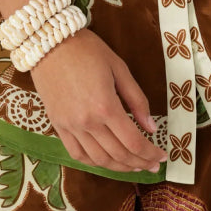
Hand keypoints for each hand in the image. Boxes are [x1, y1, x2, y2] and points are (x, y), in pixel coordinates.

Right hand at [29, 27, 167, 173]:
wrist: (49, 43)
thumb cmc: (87, 50)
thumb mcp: (119, 67)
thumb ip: (137, 99)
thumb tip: (151, 127)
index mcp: (106, 106)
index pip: (133, 142)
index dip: (150, 153)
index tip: (162, 157)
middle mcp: (88, 122)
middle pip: (118, 154)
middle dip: (139, 163)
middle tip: (152, 165)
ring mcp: (70, 126)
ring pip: (99, 160)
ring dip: (119, 167)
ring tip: (133, 165)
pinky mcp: (58, 126)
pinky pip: (77, 154)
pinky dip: (94, 163)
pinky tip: (106, 161)